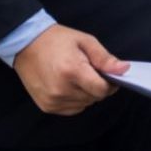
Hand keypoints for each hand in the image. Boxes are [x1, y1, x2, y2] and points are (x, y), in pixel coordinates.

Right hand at [13, 24, 129, 115]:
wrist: (26, 44)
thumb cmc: (58, 41)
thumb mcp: (85, 42)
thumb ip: (105, 58)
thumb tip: (124, 69)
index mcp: (72, 71)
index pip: (102, 90)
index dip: (111, 84)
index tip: (109, 75)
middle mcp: (60, 89)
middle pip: (95, 98)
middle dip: (98, 86)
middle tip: (90, 72)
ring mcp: (52, 100)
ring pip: (85, 104)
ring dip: (87, 94)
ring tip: (77, 77)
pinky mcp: (46, 106)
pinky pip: (73, 109)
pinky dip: (76, 100)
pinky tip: (69, 85)